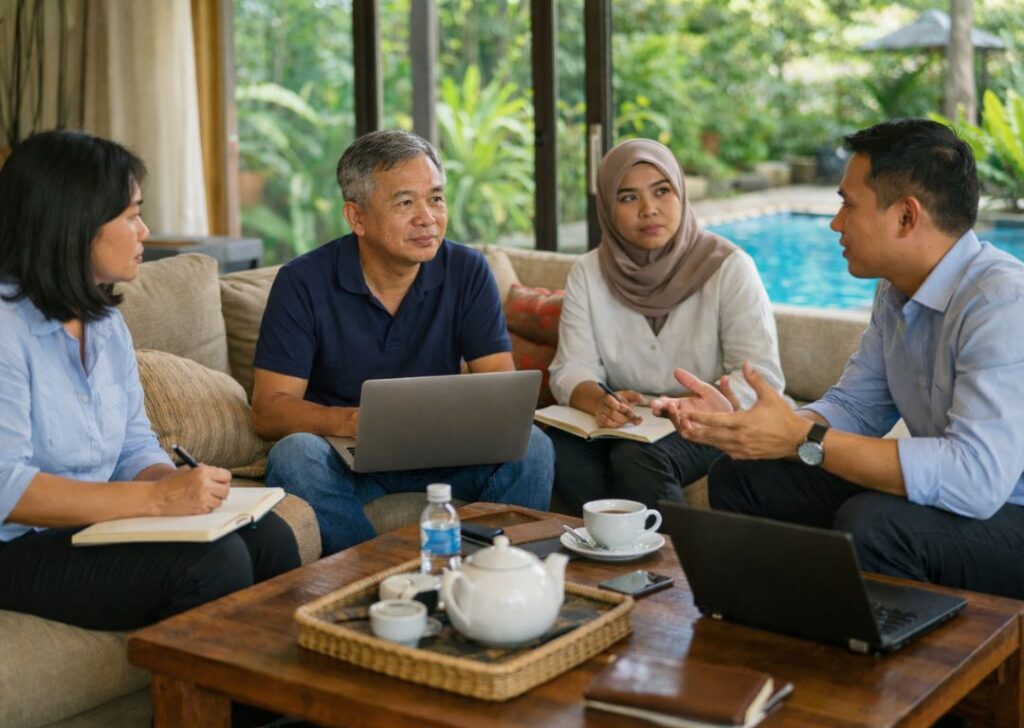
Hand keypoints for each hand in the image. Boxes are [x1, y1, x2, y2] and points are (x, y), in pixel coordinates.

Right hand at [149, 464, 231, 515]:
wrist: (157, 497)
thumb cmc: (170, 483)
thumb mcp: (187, 470)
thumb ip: (203, 470)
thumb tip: (217, 474)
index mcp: (202, 472)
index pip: (226, 476)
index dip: (224, 478)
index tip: (221, 480)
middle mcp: (205, 484)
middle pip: (226, 489)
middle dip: (221, 489)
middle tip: (216, 489)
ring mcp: (203, 498)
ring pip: (220, 500)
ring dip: (215, 499)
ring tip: (206, 496)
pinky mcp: (200, 509)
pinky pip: (212, 508)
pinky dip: (208, 506)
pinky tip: (200, 502)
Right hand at [594, 389, 643, 428]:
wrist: (601, 403)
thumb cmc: (616, 399)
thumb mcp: (625, 394)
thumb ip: (634, 396)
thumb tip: (642, 400)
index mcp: (608, 398)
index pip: (615, 404)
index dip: (624, 409)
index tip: (632, 413)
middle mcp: (602, 406)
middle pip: (613, 414)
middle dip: (624, 418)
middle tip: (632, 419)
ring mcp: (599, 415)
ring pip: (609, 422)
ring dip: (620, 423)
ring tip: (627, 421)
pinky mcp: (599, 422)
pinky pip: (607, 427)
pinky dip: (615, 427)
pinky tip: (621, 424)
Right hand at [651, 369, 737, 430]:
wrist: (736, 418)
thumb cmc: (719, 404)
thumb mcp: (705, 390)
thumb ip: (691, 382)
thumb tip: (676, 370)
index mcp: (683, 405)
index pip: (667, 404)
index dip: (661, 404)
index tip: (657, 401)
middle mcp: (683, 417)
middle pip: (668, 415)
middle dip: (661, 411)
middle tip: (656, 407)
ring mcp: (690, 427)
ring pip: (677, 424)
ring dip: (673, 416)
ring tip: (672, 407)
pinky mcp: (698, 436)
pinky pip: (689, 433)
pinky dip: (686, 427)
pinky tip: (685, 420)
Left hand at [673, 361, 809, 459]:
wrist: (797, 440)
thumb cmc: (783, 416)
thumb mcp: (769, 395)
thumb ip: (755, 379)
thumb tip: (746, 363)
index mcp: (743, 422)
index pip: (714, 420)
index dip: (698, 417)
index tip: (685, 413)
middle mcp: (740, 438)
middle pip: (710, 436)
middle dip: (694, 432)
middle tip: (679, 427)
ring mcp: (743, 449)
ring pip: (717, 446)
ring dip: (703, 440)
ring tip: (689, 435)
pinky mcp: (746, 456)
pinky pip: (727, 452)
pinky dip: (717, 446)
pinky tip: (711, 442)